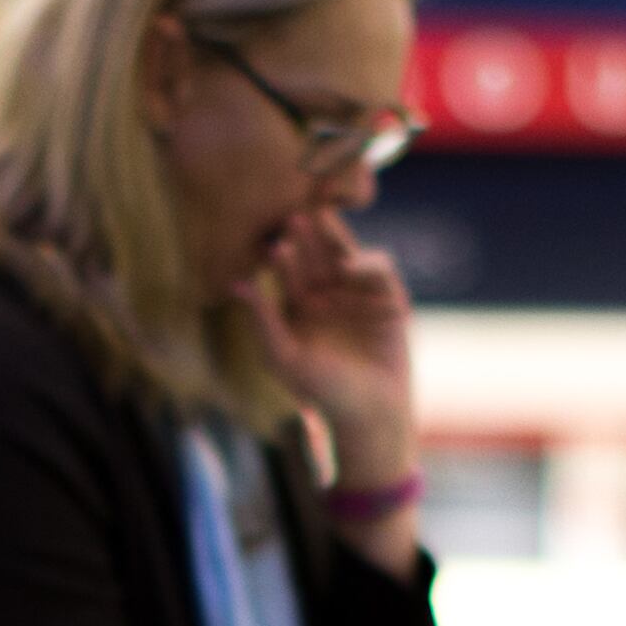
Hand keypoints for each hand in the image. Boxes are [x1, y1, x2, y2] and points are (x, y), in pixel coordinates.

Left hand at [237, 210, 414, 479]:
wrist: (370, 412)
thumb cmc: (322, 391)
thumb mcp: (284, 356)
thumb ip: (262, 320)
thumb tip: (235, 284)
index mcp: (300, 308)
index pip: (290, 273)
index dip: (283, 256)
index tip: (273, 242)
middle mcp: (329, 296)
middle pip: (317, 256)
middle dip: (308, 235)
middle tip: (295, 213)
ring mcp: (359, 294)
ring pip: (347, 254)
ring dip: (334, 236)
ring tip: (321, 216)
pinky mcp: (390, 298)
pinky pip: (379, 270)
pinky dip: (366, 264)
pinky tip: (349, 267)